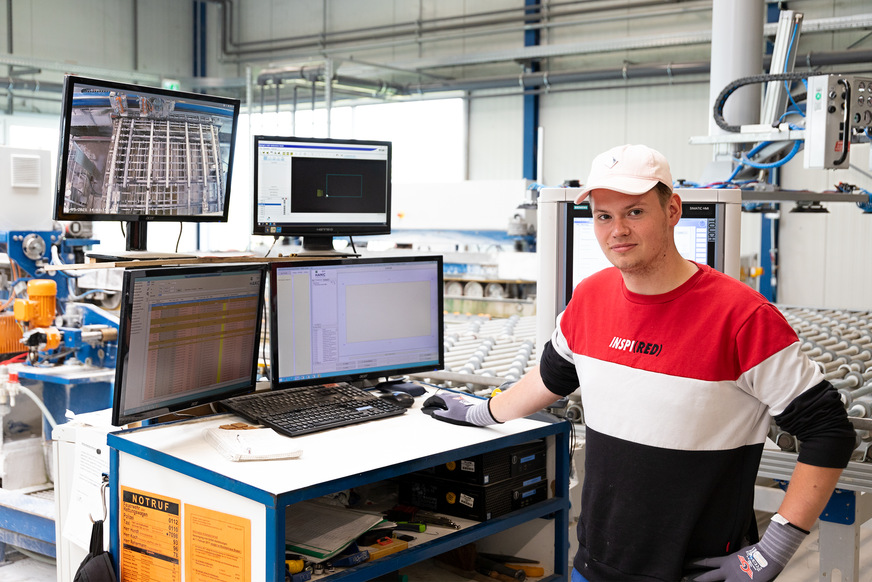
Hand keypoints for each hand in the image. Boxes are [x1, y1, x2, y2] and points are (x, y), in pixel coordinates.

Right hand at [421, 393, 498, 426]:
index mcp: (447, 399)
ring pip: (445, 397)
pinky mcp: (460, 400)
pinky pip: (450, 398)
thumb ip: (439, 414)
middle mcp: (451, 396)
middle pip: (439, 396)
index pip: (434, 397)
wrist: (474, 414)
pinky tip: (446, 406)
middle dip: (433, 400)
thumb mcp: (448, 416)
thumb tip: (433, 413)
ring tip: (436, 406)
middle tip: (429, 405)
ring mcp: (456, 397)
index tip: (425, 405)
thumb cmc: (462, 415)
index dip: (428, 401)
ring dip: (439, 400)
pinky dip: (445, 401)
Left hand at [687, 517, 806, 581]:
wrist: (771, 556)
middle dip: (693, 579)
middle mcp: (728, 572)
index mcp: (727, 561)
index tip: (683, 563)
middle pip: (707, 577)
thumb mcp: (744, 550)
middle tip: (680, 578)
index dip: (693, 562)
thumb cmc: (760, 551)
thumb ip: (737, 550)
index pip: (706, 561)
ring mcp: (736, 580)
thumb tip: (737, 540)